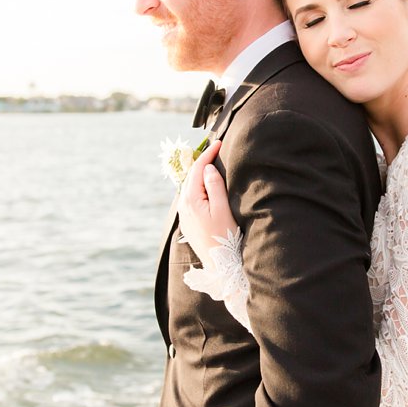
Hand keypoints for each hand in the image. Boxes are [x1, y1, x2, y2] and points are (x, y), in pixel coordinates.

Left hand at [177, 136, 235, 265]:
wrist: (218, 263)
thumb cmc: (223, 236)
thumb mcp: (222, 209)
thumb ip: (215, 186)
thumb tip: (208, 168)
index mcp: (191, 200)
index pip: (198, 169)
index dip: (208, 154)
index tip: (219, 143)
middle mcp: (183, 205)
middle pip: (191, 176)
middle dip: (202, 161)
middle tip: (215, 149)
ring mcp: (184, 214)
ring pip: (189, 186)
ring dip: (199, 174)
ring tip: (210, 163)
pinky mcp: (187, 221)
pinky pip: (190, 196)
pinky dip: (197, 185)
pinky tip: (205, 184)